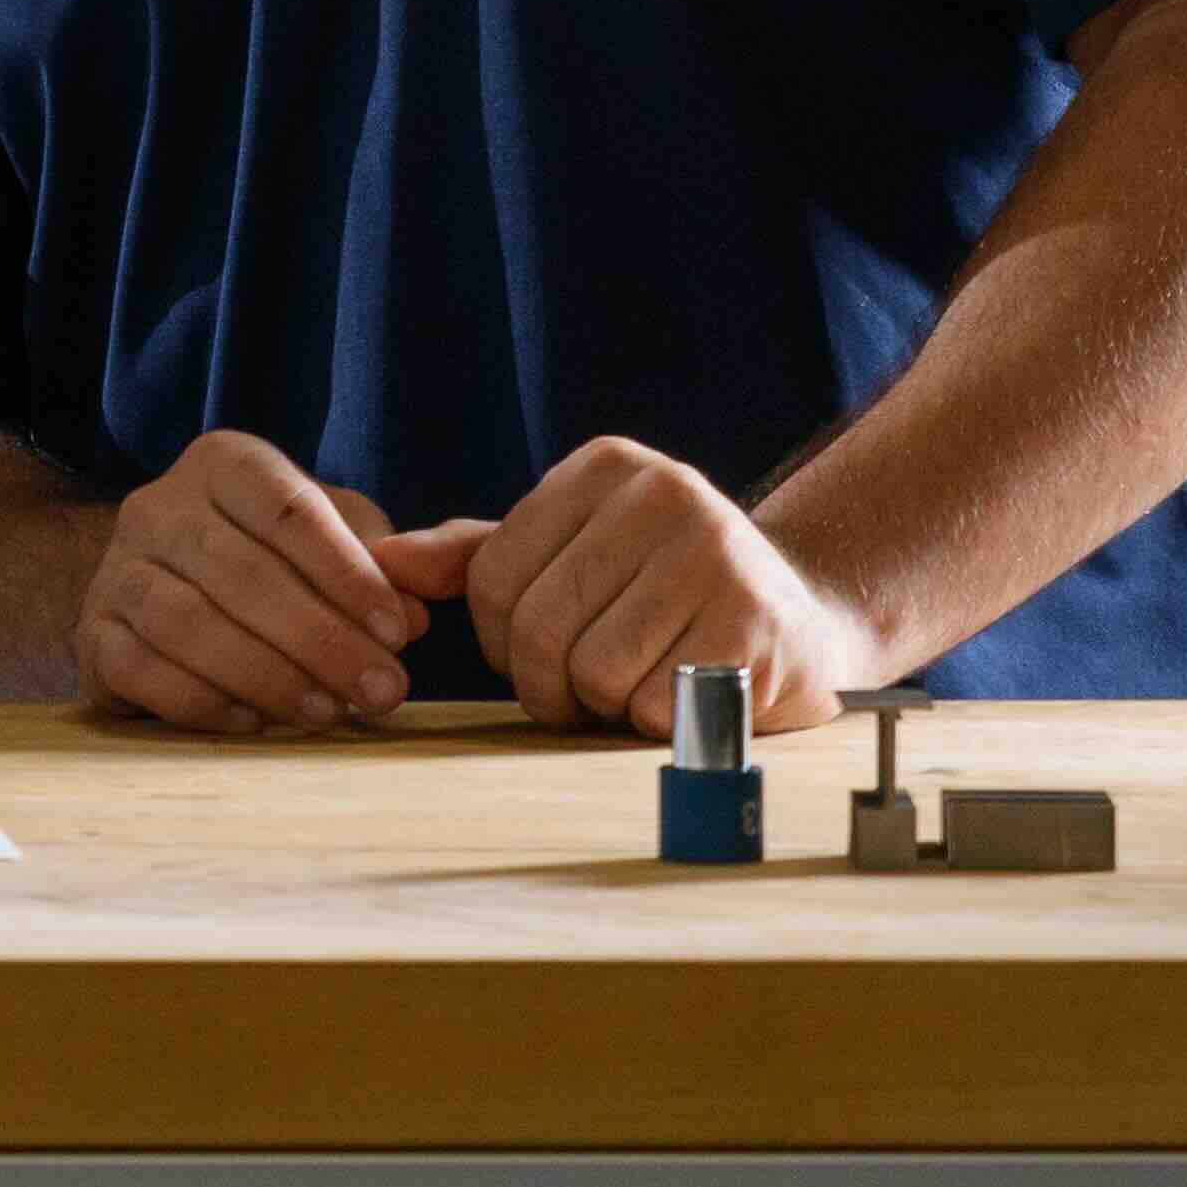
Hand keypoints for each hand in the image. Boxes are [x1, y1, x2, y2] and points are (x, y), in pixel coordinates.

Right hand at [74, 428, 435, 733]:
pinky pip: (140, 670)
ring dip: (266, 675)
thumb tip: (413, 615)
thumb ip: (379, 566)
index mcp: (224, 464)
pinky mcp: (92, 634)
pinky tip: (254, 723)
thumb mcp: (331, 541)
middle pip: (239, 570)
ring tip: (326, 712)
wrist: (166, 590)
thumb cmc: (271, 563)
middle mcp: (158, 506)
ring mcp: (116, 569)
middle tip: (380, 691)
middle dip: (320, 639)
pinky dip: (202, 702)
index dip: (347, 572)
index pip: (287, 508)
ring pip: (185, 621)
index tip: (399, 632)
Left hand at [386, 439, 895, 735]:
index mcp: (608, 467)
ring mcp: (714, 555)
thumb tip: (386, 560)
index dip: (503, 640)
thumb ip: (479, 555)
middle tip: (586, 690)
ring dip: (608, 705)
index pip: (494, 576)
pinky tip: (686, 694)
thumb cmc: (664, 592)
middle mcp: (664, 494)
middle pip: (539, 627)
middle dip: (550, 683)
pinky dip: (658, 719)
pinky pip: (655, 702)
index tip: (539, 651)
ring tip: (642, 684)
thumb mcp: (574, 554)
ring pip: (594, 671)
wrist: (801, 620)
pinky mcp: (752, 624)